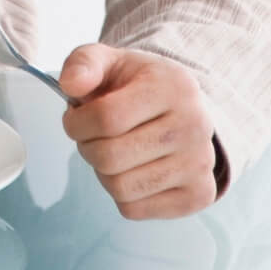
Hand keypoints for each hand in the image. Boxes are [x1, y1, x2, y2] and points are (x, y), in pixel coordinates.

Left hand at [59, 43, 217, 220]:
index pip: (107, 118)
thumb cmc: (139, 84)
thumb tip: (70, 84)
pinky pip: (135, 210)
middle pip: (111, 157)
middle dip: (86, 148)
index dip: (76, 123)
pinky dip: (121, 194)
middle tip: (90, 136)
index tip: (73, 118)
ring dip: (102, 172)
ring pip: (121, 188)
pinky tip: (131, 169)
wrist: (182, 106)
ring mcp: (200, 164)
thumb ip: (83, 63)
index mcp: (173, 87)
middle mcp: (195, 126)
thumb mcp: (109, 60)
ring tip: (111, 150)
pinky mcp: (199, 195)